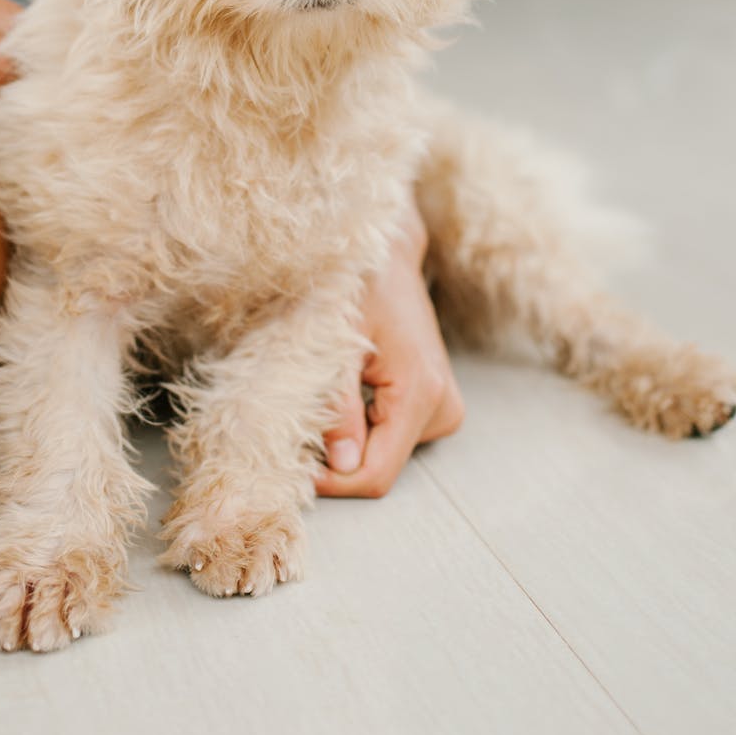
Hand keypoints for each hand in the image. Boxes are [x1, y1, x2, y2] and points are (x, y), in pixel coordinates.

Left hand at [317, 203, 463, 498]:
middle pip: (379, 467)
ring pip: (383, 454)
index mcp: (421, 392)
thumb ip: (337, 407)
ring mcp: (442, 407)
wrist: (385, 252)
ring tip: (327, 389)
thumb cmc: (354, 283)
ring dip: (346, 438)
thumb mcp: (333, 343)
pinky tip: (347, 389)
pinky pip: (389, 436)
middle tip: (300, 418)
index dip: (331, 482)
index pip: (375, 475)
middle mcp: (442, 406)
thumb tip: (341, 467)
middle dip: (336, 456)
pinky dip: (360, 425)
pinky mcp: (434, 403)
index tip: (293, 465)